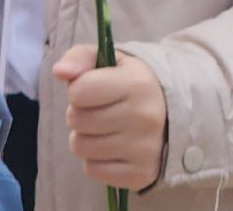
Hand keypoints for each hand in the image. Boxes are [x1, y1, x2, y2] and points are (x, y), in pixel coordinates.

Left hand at [53, 47, 167, 191]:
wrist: (173, 114)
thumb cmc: (132, 83)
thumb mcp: (111, 60)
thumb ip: (80, 58)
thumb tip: (59, 72)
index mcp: (136, 83)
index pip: (79, 91)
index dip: (79, 90)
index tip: (94, 89)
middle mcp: (143, 117)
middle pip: (77, 120)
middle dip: (81, 114)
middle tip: (100, 110)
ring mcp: (144, 149)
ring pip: (81, 147)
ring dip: (86, 137)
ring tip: (105, 128)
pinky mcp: (141, 174)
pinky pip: (93, 170)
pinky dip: (96, 160)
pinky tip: (113, 147)